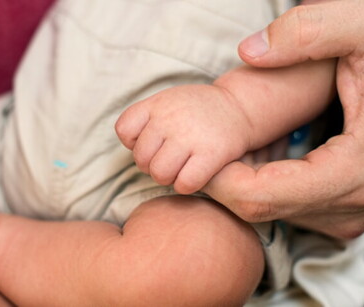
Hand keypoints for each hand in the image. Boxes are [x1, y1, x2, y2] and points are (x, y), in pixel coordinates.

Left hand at [116, 84, 250, 193]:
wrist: (239, 106)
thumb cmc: (196, 111)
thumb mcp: (167, 102)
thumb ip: (144, 120)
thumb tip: (132, 149)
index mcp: (156, 104)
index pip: (124, 130)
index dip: (133, 142)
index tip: (152, 141)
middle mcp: (170, 118)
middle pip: (141, 158)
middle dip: (152, 165)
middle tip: (169, 159)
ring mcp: (189, 136)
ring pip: (159, 174)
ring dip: (168, 178)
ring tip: (179, 168)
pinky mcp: (211, 153)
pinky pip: (184, 184)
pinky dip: (186, 185)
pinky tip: (194, 175)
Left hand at [203, 0, 363, 238]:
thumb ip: (308, 31)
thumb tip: (250, 52)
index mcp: (354, 169)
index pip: (258, 196)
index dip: (216, 176)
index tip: (197, 148)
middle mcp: (355, 203)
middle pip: (259, 210)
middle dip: (222, 180)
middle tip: (205, 144)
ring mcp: (353, 212)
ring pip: (271, 213)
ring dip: (240, 184)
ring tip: (231, 144)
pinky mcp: (347, 211)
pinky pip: (287, 210)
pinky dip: (261, 187)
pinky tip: (258, 155)